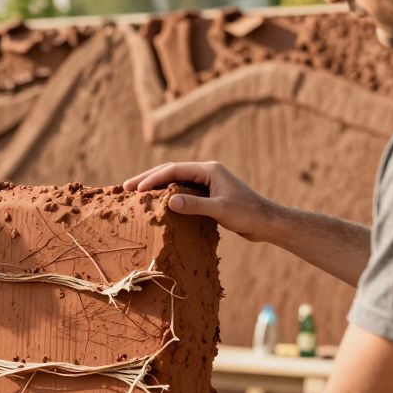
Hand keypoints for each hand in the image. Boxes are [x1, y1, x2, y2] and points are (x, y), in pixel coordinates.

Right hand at [123, 161, 278, 241]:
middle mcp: (206, 173)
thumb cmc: (248, 214)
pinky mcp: (208, 195)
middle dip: (147, 179)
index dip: (152, 179)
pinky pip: (181, 191)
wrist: (267, 222)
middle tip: (125, 188)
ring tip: (135, 194)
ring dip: (155, 186)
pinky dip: (166, 195)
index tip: (135, 189)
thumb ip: (195, 205)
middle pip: (170, 171)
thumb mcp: (220, 210)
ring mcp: (207, 183)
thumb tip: (169, 201)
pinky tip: (156, 204)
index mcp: (209, 170)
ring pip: (174, 181)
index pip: (174, 170)